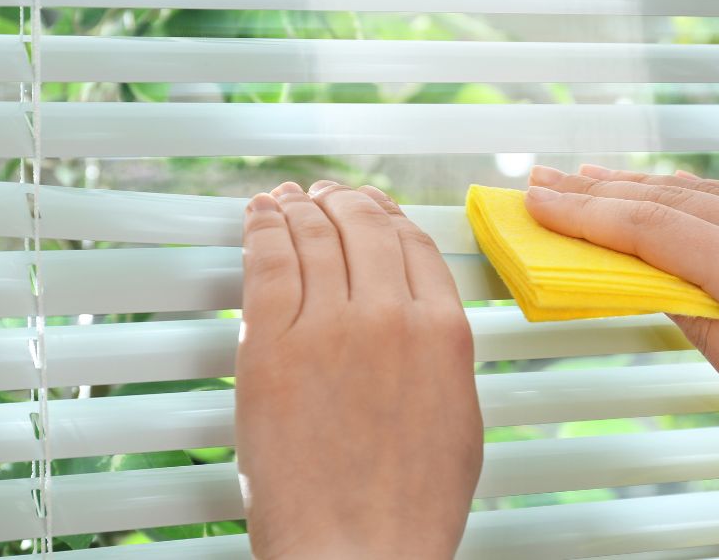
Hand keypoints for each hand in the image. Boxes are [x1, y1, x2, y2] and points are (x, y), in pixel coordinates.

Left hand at [236, 181, 481, 558]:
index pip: (412, 243)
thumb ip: (443, 357)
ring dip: (298, 207)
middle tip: (324, 195)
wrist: (360, 551)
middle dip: (341, 201)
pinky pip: (266, 264)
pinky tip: (259, 215)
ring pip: (313, 235)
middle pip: (362, 226)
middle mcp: (388, 316)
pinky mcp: (270, 347)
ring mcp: (326, 328)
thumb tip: (424, 323)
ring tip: (288, 197)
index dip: (387, 215)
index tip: (371, 210)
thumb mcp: (459, 420)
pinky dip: (261, 229)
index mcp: (442, 332)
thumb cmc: (410, 505)